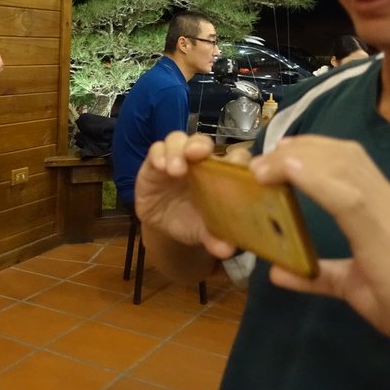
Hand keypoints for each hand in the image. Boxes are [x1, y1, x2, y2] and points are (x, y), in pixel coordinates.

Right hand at [134, 131, 236, 260]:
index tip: (235, 165)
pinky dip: (158, 155)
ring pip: (177, 140)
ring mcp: (176, 158)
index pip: (232, 157)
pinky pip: (156, 150)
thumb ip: (215, 238)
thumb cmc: (192, 221)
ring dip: (177, 150)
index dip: (236, 158)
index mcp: (219, 174)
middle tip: (198, 153)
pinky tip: (160, 167)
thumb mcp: (204, 231)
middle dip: (200, 144)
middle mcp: (198, 161)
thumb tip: (227, 250)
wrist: (164, 226)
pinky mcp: (154, 162)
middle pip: (202, 142)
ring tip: (175, 169)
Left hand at [251, 135, 389, 374]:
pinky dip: (314, 178)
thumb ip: (320, 276)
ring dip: (299, 159)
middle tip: (262, 159)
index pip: (350, 161)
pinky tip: (288, 171)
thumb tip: (279, 273)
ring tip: (264, 167)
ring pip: (343, 166)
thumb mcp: (355, 287)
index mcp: (385, 209)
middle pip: (342, 155)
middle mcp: (389, 202)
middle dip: (299, 149)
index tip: (279, 153)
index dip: (313, 150)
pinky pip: (347, 196)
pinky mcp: (385, 234)